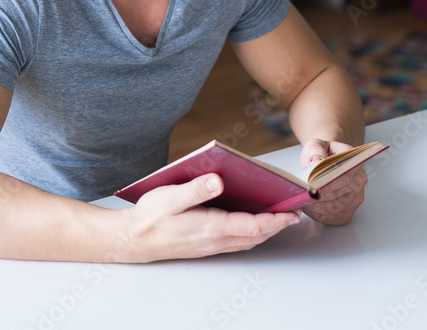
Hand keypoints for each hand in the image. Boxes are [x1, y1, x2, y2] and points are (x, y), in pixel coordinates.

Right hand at [120, 173, 299, 262]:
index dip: (275, 220)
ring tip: (278, 217)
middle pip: (254, 236)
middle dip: (276, 226)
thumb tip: (218, 180)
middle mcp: (214, 240)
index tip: (292, 213)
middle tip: (294, 214)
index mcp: (210, 227)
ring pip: (246, 241)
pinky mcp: (204, 245)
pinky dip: (249, 234)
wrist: (133, 239)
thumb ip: (195, 189)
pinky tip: (249, 223)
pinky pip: (235, 242)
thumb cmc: (150, 216)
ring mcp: (209, 245)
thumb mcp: (170, 197)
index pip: (252, 226)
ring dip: (265, 231)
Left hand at [299, 139, 367, 225]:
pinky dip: (318, 214)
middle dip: (317, 195)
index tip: (311, 183)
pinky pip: (332, 218)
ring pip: (333, 208)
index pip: (342, 176)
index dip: (326, 182)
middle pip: (336, 194)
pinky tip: (309, 206)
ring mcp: (355, 199)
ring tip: (302, 199)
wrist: (327, 160)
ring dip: (316, 206)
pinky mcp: (348, 212)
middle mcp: (358, 182)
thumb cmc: (323, 153)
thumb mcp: (317, 145)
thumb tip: (317, 162)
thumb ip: (317, 151)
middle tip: (302, 192)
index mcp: (354, 163)